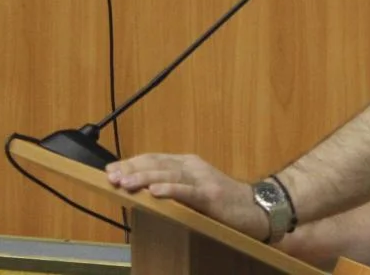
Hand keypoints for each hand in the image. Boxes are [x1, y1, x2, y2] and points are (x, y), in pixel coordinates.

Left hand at [106, 153, 269, 240]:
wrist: (259, 208)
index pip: (154, 159)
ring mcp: (203, 179)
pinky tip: (155, 192)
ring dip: (145, 178)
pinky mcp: (212, 196)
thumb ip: (173, 186)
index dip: (132, 163)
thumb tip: (143, 191)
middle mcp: (193, 167)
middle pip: (157, 164)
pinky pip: (188, 192)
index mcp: (188, 164)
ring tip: (125, 182)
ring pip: (169, 175)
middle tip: (112, 175)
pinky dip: (171, 190)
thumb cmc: (225, 203)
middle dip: (132, 169)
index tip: (111, 169)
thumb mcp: (195, 189)